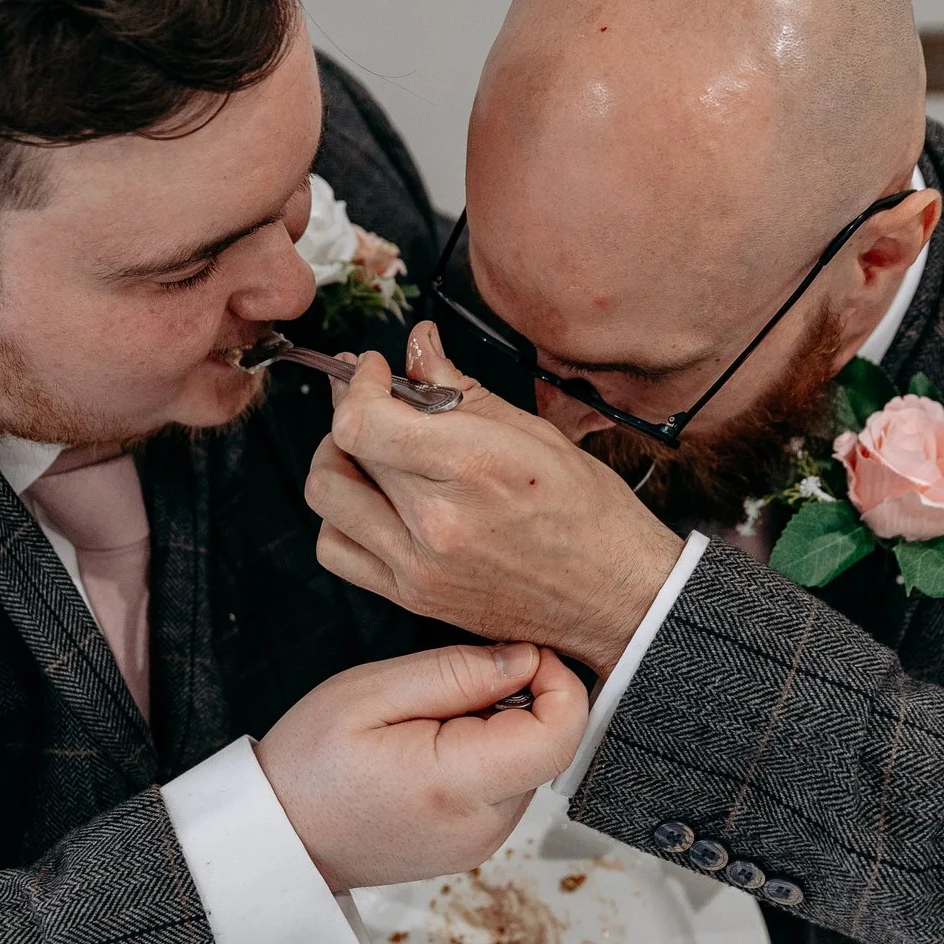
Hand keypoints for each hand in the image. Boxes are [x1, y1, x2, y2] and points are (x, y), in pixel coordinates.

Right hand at [256, 641, 587, 890]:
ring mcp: (482, 844)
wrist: (278, 838)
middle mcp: (482, 826)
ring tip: (426, 723)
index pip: (560, 736)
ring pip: (528, 765)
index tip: (520, 655)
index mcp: (455, 785)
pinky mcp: (475, 846)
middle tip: (446, 689)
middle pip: (548, 748)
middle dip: (519, 702)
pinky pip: (505, 788)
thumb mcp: (370, 692)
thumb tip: (526, 659)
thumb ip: (456, 672)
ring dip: (498, 730)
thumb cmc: (309, 763)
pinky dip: (484, 757)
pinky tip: (429, 750)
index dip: (558, 683)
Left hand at [306, 324, 683, 673]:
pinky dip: (340, 518)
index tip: (374, 372)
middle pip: (344, 449)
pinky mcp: (413, 597)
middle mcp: (439, 521)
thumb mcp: (533, 433)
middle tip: (370, 398)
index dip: (356, 386)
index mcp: (475, 466)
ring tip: (368, 450)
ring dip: (337, 462)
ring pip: (327, 498)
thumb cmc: (589, 515)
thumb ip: (460, 390)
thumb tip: (418, 347)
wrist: (615, 596)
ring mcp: (420, 565)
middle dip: (348, 409)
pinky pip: (337, 550)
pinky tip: (372, 502)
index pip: (364, 421)